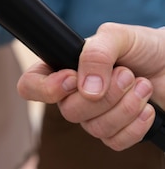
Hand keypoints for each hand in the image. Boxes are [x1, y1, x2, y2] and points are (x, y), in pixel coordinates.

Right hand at [17, 22, 164, 150]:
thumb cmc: (141, 45)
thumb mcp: (116, 36)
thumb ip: (95, 55)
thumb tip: (87, 90)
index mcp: (62, 67)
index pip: (31, 85)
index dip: (46, 88)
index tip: (73, 78)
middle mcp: (73, 94)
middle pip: (69, 111)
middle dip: (105, 94)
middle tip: (127, 73)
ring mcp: (95, 115)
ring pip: (94, 128)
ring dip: (125, 106)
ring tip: (141, 83)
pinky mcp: (118, 130)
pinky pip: (115, 142)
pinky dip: (135, 125)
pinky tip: (147, 106)